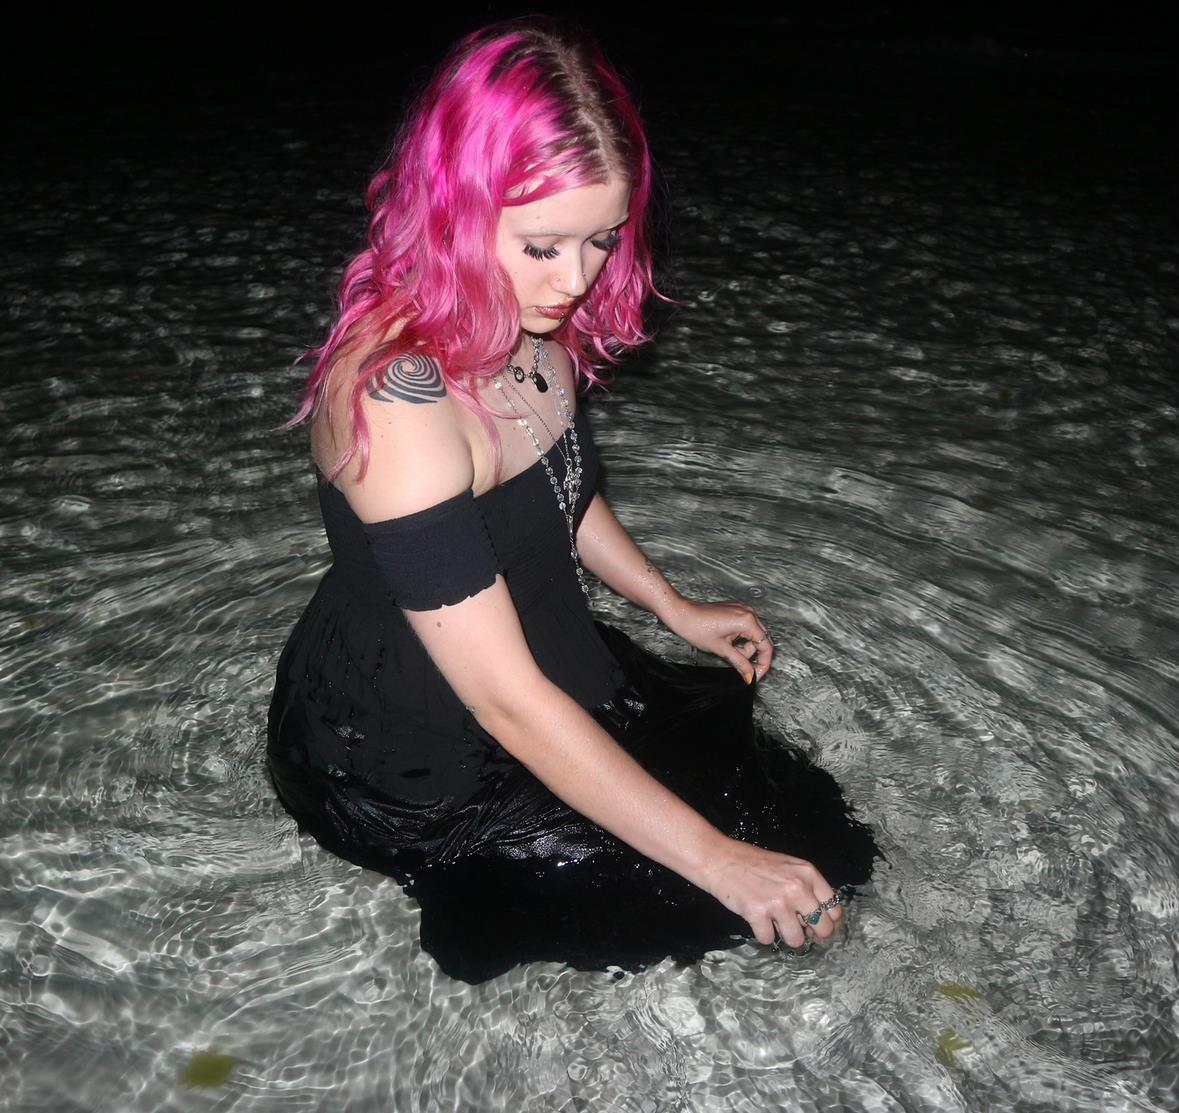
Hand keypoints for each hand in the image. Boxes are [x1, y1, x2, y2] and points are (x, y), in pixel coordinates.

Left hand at [663, 599, 773, 683]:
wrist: (682, 614)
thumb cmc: (697, 628)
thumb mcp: (721, 650)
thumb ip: (740, 663)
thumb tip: (750, 676)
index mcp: (747, 621)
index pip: (766, 646)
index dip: (763, 663)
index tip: (756, 675)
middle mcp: (748, 612)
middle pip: (761, 640)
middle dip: (751, 655)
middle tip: (739, 665)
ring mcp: (742, 609)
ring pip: (753, 635)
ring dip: (744, 647)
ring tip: (726, 649)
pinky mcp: (735, 610)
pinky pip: (745, 627)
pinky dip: (739, 638)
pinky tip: (726, 641)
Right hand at [697, 839, 844, 948]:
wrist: (719, 859)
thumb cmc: (752, 862)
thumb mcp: (787, 867)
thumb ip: (805, 887)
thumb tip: (817, 919)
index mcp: (808, 873)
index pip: (835, 908)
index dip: (829, 922)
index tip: (819, 926)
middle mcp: (798, 887)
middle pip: (822, 928)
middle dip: (812, 935)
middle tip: (799, 931)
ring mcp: (778, 902)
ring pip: (797, 940)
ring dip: (786, 936)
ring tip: (774, 923)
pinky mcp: (758, 914)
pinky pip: (769, 939)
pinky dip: (762, 934)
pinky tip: (756, 919)